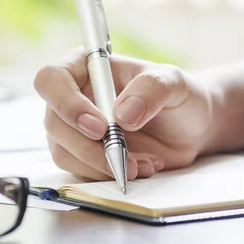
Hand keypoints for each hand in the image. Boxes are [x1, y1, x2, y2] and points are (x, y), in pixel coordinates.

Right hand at [33, 48, 213, 180]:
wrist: (191, 128)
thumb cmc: (178, 95)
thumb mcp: (174, 83)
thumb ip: (151, 89)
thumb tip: (122, 114)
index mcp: (86, 67)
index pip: (52, 79)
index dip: (67, 104)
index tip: (100, 126)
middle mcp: (73, 96)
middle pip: (54, 122)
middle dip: (87, 146)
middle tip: (123, 157)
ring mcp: (74, 128)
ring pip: (63, 151)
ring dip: (100, 165)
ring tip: (141, 164)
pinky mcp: (83, 155)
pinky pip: (80, 171)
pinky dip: (108, 175)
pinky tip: (140, 168)